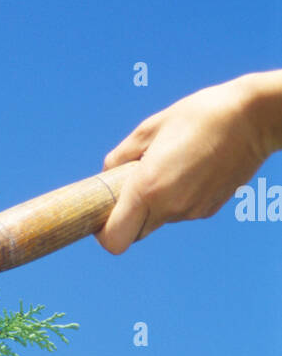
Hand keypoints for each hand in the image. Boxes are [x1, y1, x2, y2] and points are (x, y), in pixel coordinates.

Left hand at [97, 76, 273, 252]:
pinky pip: (181, 212)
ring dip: (153, 204)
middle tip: (130, 186)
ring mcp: (192, 212)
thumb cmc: (199, 115)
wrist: (253, 118)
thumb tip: (108, 173)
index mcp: (148, 189)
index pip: (114, 239)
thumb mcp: (150, 128)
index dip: (103, 232)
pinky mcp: (209, 210)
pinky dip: (176, 198)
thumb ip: (121, 156)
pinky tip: (189, 170)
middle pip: (134, 233)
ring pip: (158, 221)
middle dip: (126, 217)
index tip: (103, 213)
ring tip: (168, 167)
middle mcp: (169, 208)